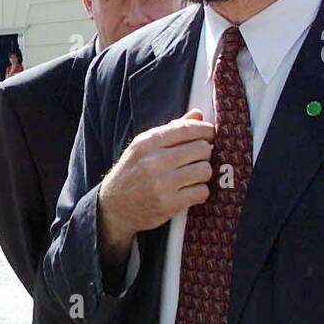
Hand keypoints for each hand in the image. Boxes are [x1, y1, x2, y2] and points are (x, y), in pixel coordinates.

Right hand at [97, 109, 216, 266]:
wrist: (113, 208)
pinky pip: (201, 192)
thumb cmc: (131, 175)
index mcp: (146, 143)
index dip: (205, 130)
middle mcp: (153, 161)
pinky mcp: (168, 204)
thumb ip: (171, 131)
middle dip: (204, 153)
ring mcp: (160, 184)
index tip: (210, 135)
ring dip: (203, 174)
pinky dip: (200, 192)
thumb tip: (198, 115)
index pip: (186, 128)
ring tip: (193, 176)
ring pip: (204, 170)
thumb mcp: (143, 148)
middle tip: (198, 159)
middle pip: (201, 149)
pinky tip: (190, 192)